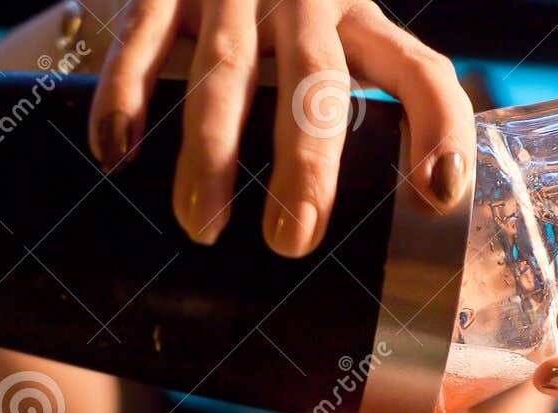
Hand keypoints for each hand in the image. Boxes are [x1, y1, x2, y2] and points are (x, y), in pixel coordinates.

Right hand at [88, 0, 473, 254]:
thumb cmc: (279, 37)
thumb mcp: (333, 60)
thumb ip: (350, 132)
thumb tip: (387, 243)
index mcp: (363, 26)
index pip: (420, 72)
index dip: (438, 131)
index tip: (436, 198)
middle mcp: (307, 1)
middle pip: (315, 80)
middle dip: (305, 164)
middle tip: (290, 240)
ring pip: (226, 69)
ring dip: (211, 153)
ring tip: (204, 228)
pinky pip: (144, 37)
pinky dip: (128, 96)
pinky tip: (119, 152)